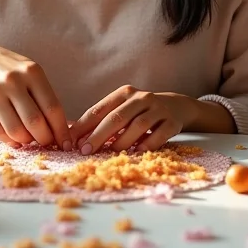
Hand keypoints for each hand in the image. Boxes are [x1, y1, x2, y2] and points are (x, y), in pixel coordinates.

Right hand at [0, 38, 71, 150]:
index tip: (66, 143)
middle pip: (35, 123)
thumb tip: (58, 128)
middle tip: (47, 143)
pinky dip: (10, 141)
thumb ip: (43, 95)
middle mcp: (13, 81)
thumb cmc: (7, 68)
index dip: (61, 130)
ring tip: (30, 139)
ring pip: (17, 131)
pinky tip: (15, 138)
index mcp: (32, 72)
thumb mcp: (29, 71)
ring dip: (27, 142)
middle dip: (45, 139)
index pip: (52, 108)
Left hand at [70, 86, 192, 154]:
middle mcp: (141, 98)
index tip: (72, 141)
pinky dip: (148, 144)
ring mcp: (158, 108)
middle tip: (86, 150)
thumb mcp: (122, 109)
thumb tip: (74, 137)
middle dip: (99, 135)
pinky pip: (160, 134)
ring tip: (111, 154)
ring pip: (138, 125)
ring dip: (123, 141)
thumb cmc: (140, 111)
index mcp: (124, 93)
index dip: (85, 125)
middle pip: (117, 117)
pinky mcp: (172, 121)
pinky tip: (138, 152)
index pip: (100, 109)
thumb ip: (102, 120)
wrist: (176, 106)